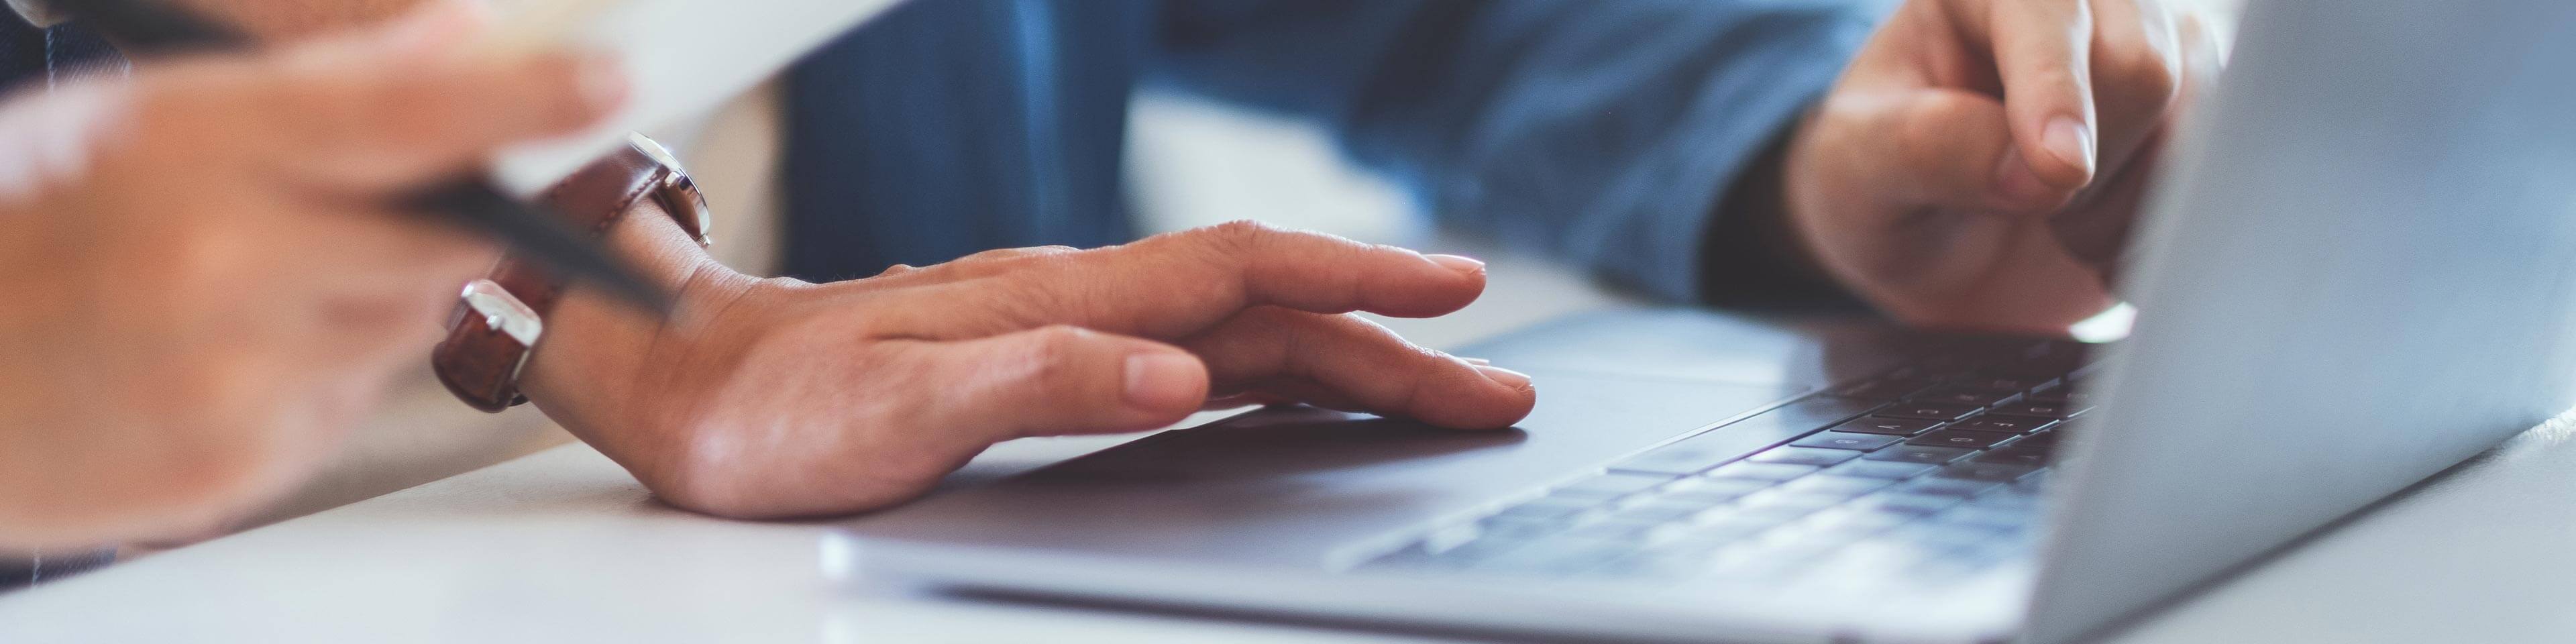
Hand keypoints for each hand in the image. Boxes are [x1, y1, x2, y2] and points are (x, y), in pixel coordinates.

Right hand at [0, 4, 622, 548]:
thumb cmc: (9, 228)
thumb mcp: (132, 114)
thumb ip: (310, 82)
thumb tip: (455, 38)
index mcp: (188, 150)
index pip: (403, 115)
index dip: (522, 97)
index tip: (614, 81)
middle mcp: (224, 269)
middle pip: (440, 239)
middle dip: (436, 216)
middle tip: (348, 201)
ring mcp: (233, 381)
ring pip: (400, 328)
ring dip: (362, 298)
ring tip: (238, 279)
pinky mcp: (239, 468)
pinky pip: (342, 407)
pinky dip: (308, 375)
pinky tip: (214, 352)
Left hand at [524, 219, 1537, 518]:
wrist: (686, 380)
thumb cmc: (779, 407)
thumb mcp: (898, 410)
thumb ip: (1040, 384)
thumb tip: (1178, 377)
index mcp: (1059, 299)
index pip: (1240, 276)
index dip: (1356, 282)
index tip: (1458, 298)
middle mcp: (1078, 298)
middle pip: (1268, 305)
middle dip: (1391, 338)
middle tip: (1497, 385)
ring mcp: (1069, 322)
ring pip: (1241, 327)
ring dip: (1347, 353)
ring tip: (1440, 387)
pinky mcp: (1051, 355)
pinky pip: (1195, 352)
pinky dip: (1276, 366)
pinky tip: (1307, 393)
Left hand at [1779, 0, 2225, 332]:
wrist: (1931, 254)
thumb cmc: (1882, 189)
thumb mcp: (1860, 168)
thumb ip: (1927, 149)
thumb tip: (2033, 166)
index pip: (2048, 11)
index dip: (2056, 88)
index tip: (2058, 173)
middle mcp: (2076, 4)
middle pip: (2142, 62)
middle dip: (2086, 163)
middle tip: (2024, 204)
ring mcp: (2147, 48)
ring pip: (2194, 117)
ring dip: (2122, 202)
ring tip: (2054, 223)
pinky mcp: (2193, 109)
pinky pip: (2220, 165)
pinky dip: (2158, 226)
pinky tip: (2099, 240)